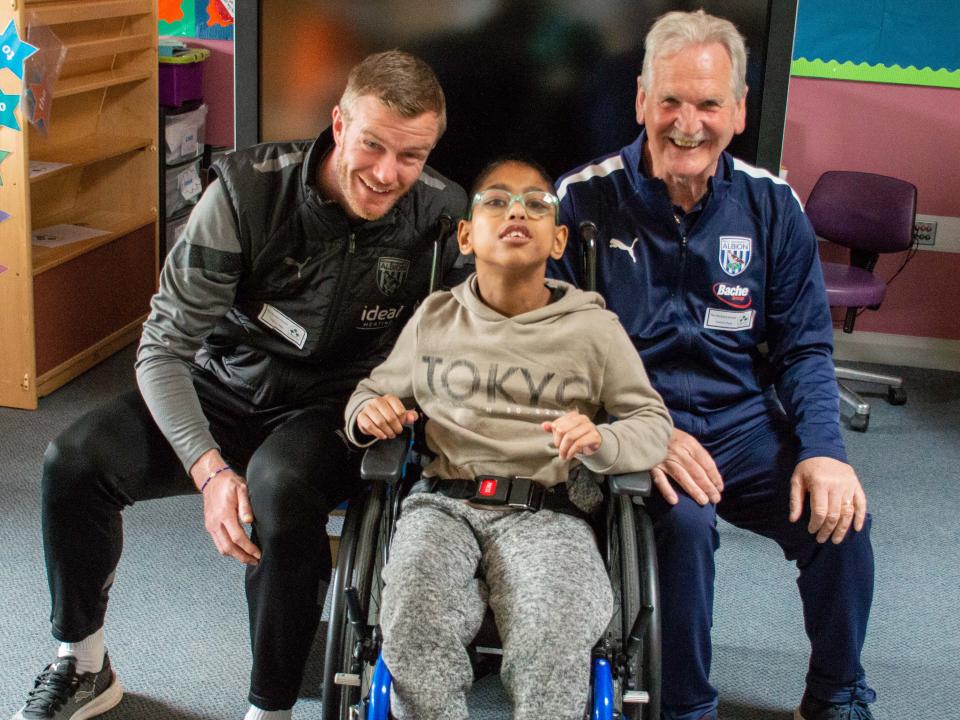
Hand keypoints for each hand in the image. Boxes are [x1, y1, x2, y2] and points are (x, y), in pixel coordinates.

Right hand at [192, 450, 260, 564]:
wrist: (212, 479)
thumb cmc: (229, 483)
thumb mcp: (241, 489)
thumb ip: (245, 505)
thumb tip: (249, 521)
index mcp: (225, 514)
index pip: (237, 537)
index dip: (248, 548)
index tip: (258, 553)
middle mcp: (215, 522)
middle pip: (228, 548)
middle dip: (242, 557)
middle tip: (254, 561)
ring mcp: (211, 525)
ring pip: (221, 548)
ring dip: (235, 556)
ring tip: (248, 558)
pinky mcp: (209, 526)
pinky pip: (218, 543)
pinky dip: (228, 550)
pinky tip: (238, 550)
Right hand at [357, 395, 418, 439]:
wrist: (369, 415)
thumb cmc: (387, 414)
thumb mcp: (399, 414)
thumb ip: (409, 415)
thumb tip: (413, 418)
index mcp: (389, 398)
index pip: (400, 411)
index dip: (403, 421)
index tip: (402, 424)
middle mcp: (378, 401)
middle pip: (391, 417)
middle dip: (396, 428)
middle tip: (397, 432)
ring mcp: (368, 408)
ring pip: (381, 422)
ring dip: (388, 431)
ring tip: (391, 435)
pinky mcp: (361, 416)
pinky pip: (370, 426)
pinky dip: (378, 433)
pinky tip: (383, 436)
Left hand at [542, 411, 600, 460]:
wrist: (594, 443)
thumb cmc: (578, 437)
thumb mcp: (565, 432)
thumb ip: (554, 428)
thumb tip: (544, 425)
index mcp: (573, 415)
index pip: (557, 424)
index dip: (555, 436)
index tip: (557, 443)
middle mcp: (582, 418)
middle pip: (562, 430)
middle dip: (558, 443)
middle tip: (559, 450)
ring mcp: (589, 426)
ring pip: (570, 437)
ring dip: (564, 449)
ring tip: (563, 455)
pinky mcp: (594, 436)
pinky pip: (579, 443)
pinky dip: (571, 452)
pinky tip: (569, 455)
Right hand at [650, 428, 722, 505]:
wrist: (648, 429)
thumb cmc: (672, 437)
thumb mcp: (688, 440)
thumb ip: (698, 454)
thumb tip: (712, 474)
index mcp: (690, 444)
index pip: (706, 462)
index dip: (714, 476)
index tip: (719, 488)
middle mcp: (679, 452)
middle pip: (696, 471)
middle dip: (707, 486)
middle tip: (715, 499)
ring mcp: (666, 459)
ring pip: (682, 476)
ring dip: (693, 490)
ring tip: (703, 501)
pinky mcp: (653, 466)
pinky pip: (660, 480)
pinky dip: (667, 490)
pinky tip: (674, 501)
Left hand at [789, 456, 866, 543]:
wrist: (823, 451)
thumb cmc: (807, 468)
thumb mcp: (796, 481)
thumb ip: (795, 500)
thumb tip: (793, 520)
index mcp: (820, 484)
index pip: (820, 511)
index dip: (816, 524)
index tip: (812, 531)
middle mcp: (837, 485)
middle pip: (835, 514)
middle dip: (828, 530)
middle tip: (822, 539)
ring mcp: (849, 485)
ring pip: (848, 512)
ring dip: (843, 528)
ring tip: (836, 540)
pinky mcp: (857, 485)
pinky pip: (861, 504)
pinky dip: (860, 518)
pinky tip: (856, 529)